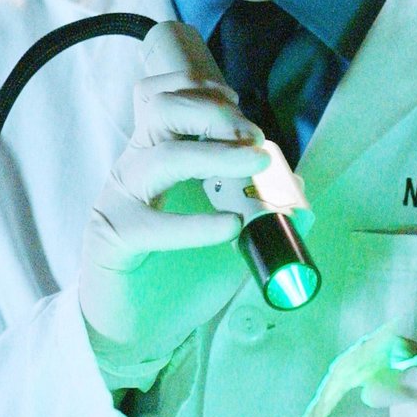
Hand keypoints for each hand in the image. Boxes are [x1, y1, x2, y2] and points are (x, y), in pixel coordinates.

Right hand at [79, 66, 269, 392]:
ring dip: (214, 155)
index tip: (237, 100)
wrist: (136, 328)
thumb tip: (299, 188)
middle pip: (159, 110)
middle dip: (213, 113)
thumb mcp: (227, 228)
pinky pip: (150, 224)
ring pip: (160, 158)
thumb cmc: (180, 272)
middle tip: (254, 136)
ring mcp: (122, 201)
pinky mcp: (116, 241)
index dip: (198, 87)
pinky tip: (230, 228)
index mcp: (155, 152)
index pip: (159, 95)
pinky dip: (194, 224)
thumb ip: (260, 206)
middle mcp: (136, 167)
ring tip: (255, 166)